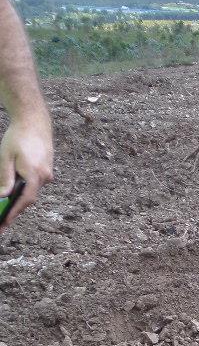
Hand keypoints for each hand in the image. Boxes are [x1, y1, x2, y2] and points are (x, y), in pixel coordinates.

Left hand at [0, 115, 53, 231]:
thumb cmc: (18, 137)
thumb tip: (3, 196)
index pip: (25, 200)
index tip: (4, 223)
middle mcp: (45, 177)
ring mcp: (48, 174)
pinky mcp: (47, 169)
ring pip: (32, 191)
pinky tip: (16, 191)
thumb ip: (5, 178)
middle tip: (3, 220)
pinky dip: (25, 189)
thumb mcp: (6, 157)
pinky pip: (35, 184)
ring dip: (20, 199)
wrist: (35, 122)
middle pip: (29, 198)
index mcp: (34, 175)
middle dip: (15, 210)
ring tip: (7, 208)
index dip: (14, 213)